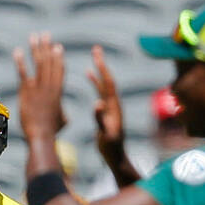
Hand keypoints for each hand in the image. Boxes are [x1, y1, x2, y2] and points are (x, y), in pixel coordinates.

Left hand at [13, 31, 66, 142]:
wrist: (41, 135)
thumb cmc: (52, 131)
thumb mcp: (63, 120)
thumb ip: (64, 114)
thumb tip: (66, 116)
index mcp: (58, 91)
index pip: (59, 69)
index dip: (58, 57)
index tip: (56, 46)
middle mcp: (49, 85)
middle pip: (49, 61)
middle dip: (47, 46)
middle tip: (45, 35)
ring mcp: (38, 87)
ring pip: (38, 63)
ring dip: (36, 48)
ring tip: (34, 37)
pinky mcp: (26, 92)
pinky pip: (23, 73)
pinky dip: (20, 61)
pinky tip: (18, 51)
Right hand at [87, 45, 124, 168]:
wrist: (116, 155)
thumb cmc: (110, 147)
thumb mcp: (105, 134)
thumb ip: (101, 119)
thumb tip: (97, 103)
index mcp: (113, 106)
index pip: (108, 83)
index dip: (102, 69)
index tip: (97, 56)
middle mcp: (114, 103)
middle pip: (107, 79)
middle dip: (102, 64)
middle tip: (96, 49)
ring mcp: (110, 105)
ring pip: (104, 83)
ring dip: (98, 70)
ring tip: (93, 56)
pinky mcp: (106, 109)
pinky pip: (100, 91)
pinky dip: (95, 81)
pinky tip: (88, 75)